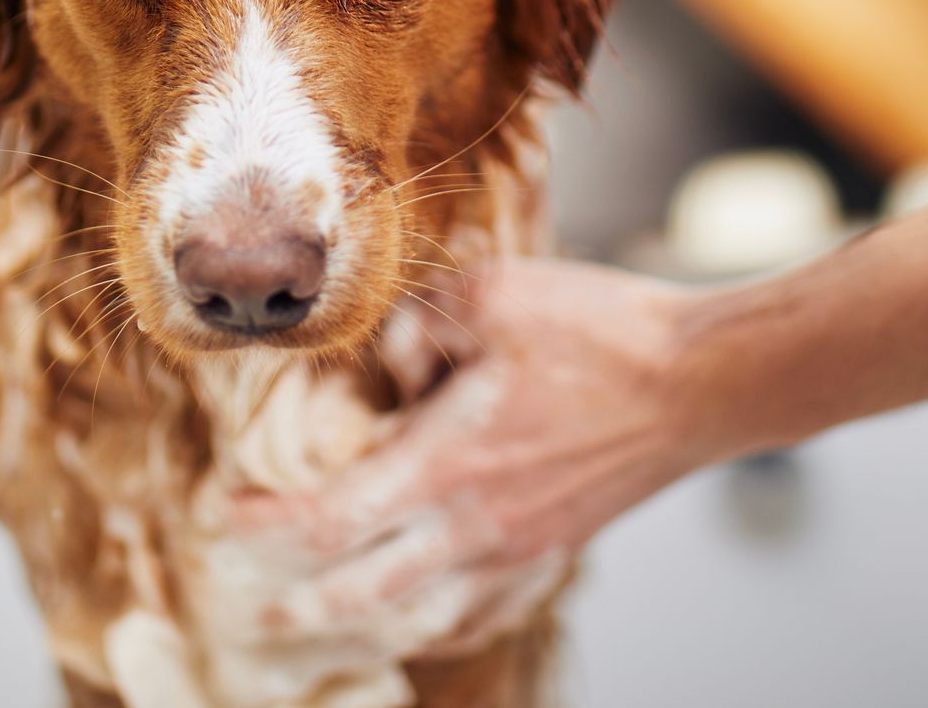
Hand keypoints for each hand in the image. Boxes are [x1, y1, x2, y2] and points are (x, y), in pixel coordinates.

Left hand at [228, 257, 726, 658]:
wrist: (703, 379)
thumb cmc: (601, 332)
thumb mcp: (488, 295)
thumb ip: (413, 327)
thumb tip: (384, 365)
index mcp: (447, 465)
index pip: (326, 519)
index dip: (265, 526)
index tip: (225, 515)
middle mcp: (476, 526)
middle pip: (361, 593)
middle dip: (297, 606)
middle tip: (252, 612)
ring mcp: (521, 549)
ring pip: (421, 618)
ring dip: (360, 629)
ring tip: (322, 631)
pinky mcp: (558, 549)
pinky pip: (485, 613)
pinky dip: (441, 627)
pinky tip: (424, 622)